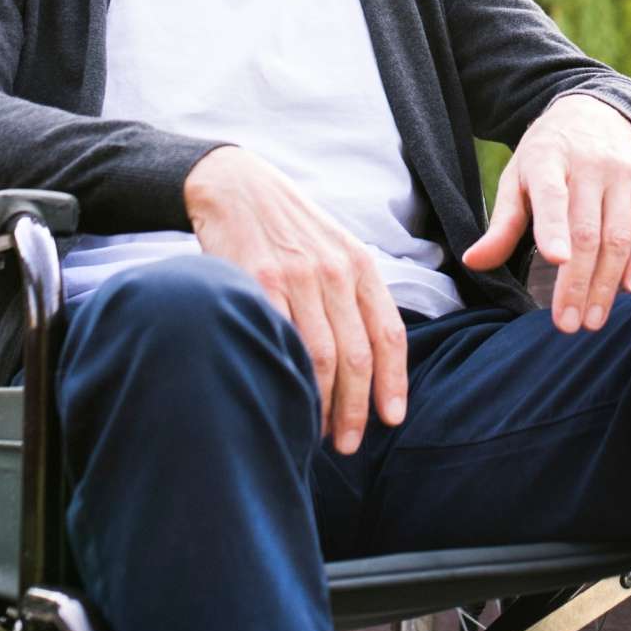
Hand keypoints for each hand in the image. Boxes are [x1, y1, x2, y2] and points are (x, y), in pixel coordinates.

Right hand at [184, 147, 408, 452]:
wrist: (236, 187)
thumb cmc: (288, 226)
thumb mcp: (333, 246)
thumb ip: (353, 292)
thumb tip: (370, 356)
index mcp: (359, 264)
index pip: (388, 333)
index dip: (394, 382)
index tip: (393, 418)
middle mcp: (333, 272)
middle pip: (357, 355)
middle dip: (356, 409)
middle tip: (349, 444)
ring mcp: (296, 278)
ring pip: (321, 357)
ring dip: (323, 405)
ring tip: (318, 433)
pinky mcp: (257, 283)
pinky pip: (280, 342)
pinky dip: (287, 379)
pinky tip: (285, 400)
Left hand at [462, 94, 630, 332]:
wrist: (591, 115)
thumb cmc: (546, 158)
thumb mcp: (516, 179)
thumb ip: (501, 225)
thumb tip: (474, 262)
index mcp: (548, 159)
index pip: (552, 197)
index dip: (554, 229)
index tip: (556, 261)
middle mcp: (590, 163)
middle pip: (587, 231)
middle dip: (577, 283)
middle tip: (567, 324)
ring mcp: (625, 172)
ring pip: (619, 236)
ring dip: (607, 284)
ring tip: (592, 318)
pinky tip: (630, 288)